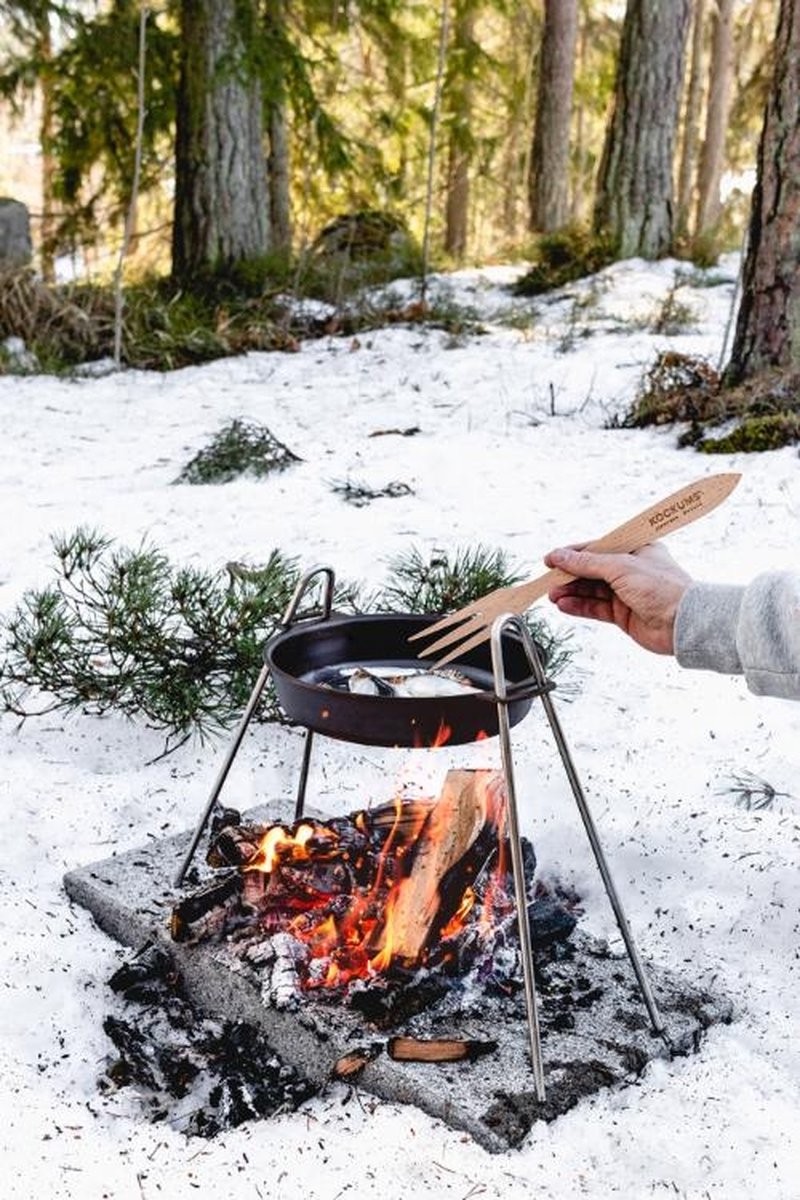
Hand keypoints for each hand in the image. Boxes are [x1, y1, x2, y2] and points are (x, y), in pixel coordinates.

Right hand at [543, 543, 693, 655]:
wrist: (683, 623)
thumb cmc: (664, 589)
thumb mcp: (620, 567)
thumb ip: (586, 563)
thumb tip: (560, 557)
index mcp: (635, 549)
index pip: (597, 548)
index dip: (572, 554)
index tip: (551, 559)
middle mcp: (631, 570)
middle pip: (591, 570)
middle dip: (569, 576)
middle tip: (549, 581)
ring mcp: (626, 593)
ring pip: (591, 591)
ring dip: (571, 593)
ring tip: (553, 595)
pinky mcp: (623, 614)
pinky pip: (595, 608)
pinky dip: (579, 607)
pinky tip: (565, 606)